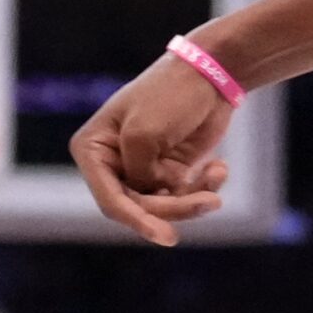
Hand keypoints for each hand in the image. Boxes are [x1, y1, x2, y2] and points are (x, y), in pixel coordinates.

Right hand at [69, 54, 235, 244]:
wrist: (209, 75)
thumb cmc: (170, 95)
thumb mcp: (145, 134)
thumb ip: (139, 172)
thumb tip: (149, 195)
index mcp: (93, 150)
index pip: (110, 199)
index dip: (137, 220)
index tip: (166, 236)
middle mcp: (113, 164)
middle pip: (140, 207)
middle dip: (176, 207)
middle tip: (211, 202)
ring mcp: (143, 168)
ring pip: (166, 205)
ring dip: (195, 198)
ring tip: (218, 175)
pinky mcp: (171, 170)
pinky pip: (185, 195)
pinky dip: (205, 186)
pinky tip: (220, 167)